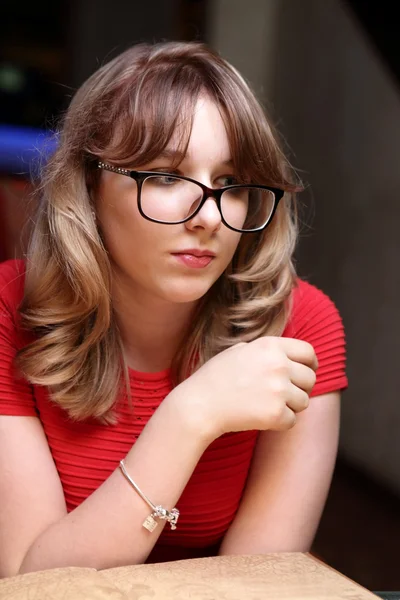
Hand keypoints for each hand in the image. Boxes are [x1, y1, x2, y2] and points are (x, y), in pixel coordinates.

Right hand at [172, 337, 317, 442]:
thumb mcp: (239, 350)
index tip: (307, 371)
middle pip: (310, 378)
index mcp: (270, 346)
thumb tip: (291, 356)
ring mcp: (278, 389)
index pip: (308, 352)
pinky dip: (279, 422)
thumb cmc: (216, 378)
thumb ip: (266, 350)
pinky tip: (259, 416)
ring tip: (264, 404)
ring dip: (289, 406)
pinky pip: (292, 420)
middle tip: (279, 394)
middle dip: (299, 387)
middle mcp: (278, 365)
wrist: (199, 405)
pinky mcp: (276, 413)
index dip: (310, 363)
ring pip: (304, 401)